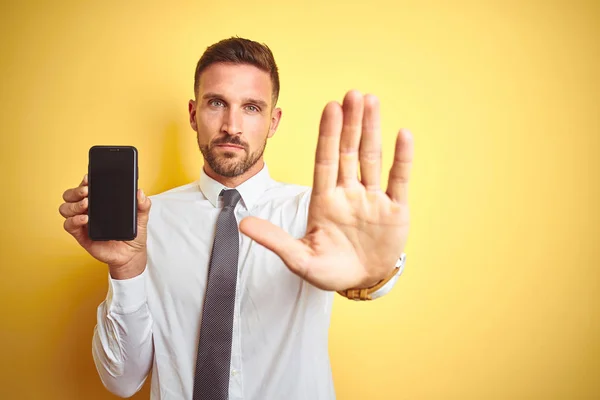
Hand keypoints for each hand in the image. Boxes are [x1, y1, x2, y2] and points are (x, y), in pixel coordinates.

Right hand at [59, 174, 151, 279]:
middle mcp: (88, 210)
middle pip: (70, 196)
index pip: (86, 187)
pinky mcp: (81, 235)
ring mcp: (83, 222)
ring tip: (86, 205)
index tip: (89, 178)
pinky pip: (69, 225)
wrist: (131, 254)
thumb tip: (140, 192)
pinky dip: (74, 220)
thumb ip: (143, 204)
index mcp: (100, 202)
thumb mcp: (142, 217)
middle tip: (87, 192)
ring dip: (73, 205)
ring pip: (66, 208)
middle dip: (76, 191)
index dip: (84, 181)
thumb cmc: (133, 234)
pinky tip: (84, 219)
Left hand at [240, 90, 412, 290]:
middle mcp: (348, 192)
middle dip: (350, 123)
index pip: (325, 160)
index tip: (330, 108)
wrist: (361, 283)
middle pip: (349, 151)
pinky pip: (399, 180)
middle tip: (352, 94)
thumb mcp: (300, 259)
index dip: (328, 135)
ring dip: (372, 130)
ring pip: (372, 158)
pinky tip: (403, 135)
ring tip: (372, 101)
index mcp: (325, 200)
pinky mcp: (395, 210)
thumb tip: (242, 224)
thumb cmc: (329, 270)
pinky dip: (402, 159)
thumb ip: (274, 240)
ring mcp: (372, 199)